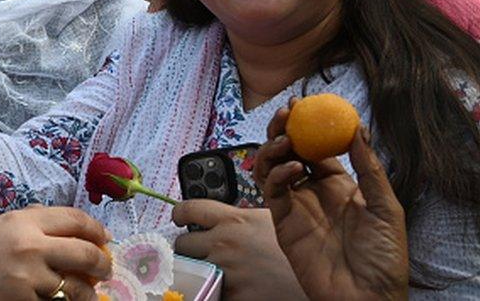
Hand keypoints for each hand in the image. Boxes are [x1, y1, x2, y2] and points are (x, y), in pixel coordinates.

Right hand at [0, 206, 111, 299]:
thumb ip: (25, 225)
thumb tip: (59, 227)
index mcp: (20, 221)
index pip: (74, 220)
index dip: (96, 229)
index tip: (104, 238)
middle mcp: (30, 245)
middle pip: (85, 252)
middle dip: (102, 263)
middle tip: (106, 269)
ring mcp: (29, 278)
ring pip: (76, 287)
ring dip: (88, 292)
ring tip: (89, 294)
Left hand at [173, 200, 306, 300]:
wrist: (322, 279)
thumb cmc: (304, 250)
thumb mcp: (275, 221)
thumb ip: (244, 220)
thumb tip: (226, 220)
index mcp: (234, 221)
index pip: (189, 209)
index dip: (181, 214)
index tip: (180, 219)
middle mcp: (225, 245)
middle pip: (183, 243)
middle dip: (189, 249)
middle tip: (200, 253)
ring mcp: (227, 273)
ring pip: (190, 271)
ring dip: (197, 271)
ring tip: (210, 273)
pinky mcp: (233, 298)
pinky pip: (208, 294)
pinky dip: (211, 293)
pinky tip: (222, 291)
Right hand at [252, 104, 408, 300]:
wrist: (367, 296)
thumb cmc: (384, 257)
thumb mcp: (386, 207)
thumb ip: (369, 168)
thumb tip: (359, 129)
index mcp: (339, 184)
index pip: (317, 146)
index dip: (309, 124)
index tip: (305, 103)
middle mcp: (314, 191)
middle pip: (290, 151)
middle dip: (284, 129)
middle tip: (286, 113)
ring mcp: (296, 205)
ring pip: (273, 167)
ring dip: (274, 148)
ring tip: (285, 141)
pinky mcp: (282, 221)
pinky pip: (272, 191)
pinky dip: (278, 175)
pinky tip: (292, 169)